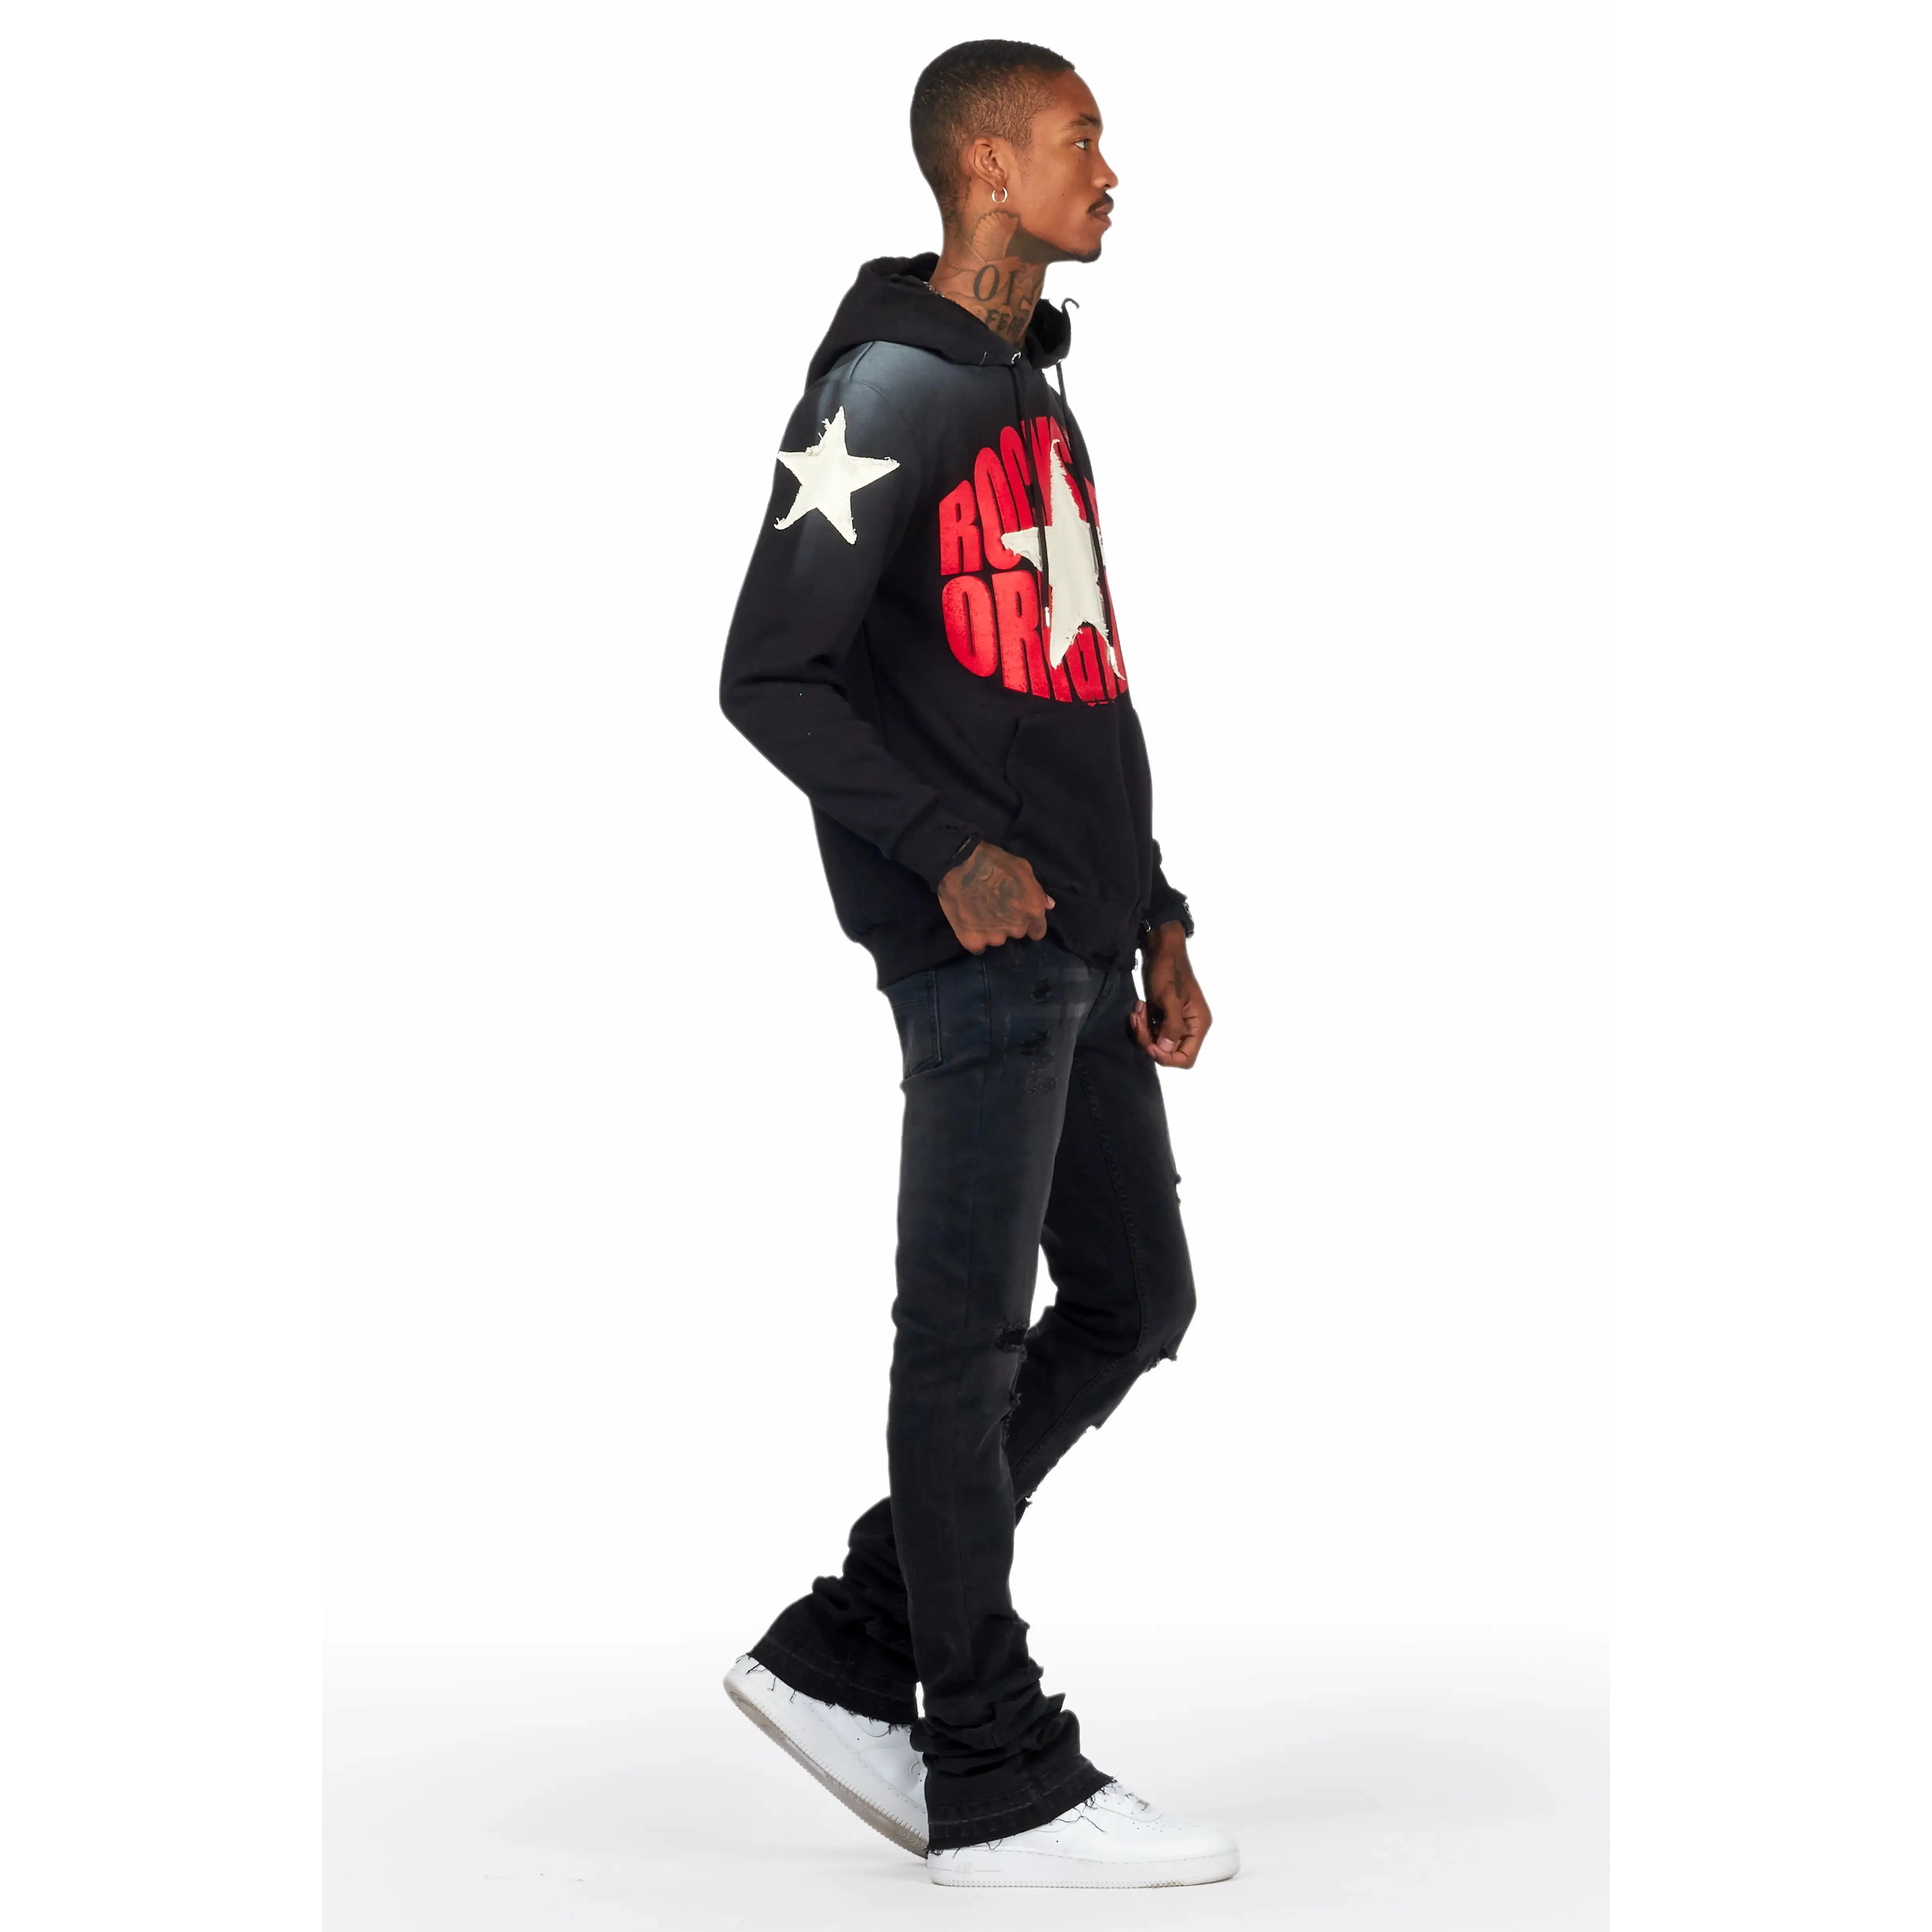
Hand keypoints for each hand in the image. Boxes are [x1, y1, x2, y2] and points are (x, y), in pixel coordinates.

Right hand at [937, 841, 1053, 952]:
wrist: (959, 864)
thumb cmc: (994, 861)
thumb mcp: (1023, 868)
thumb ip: (1037, 890)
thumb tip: (1049, 905)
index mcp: (1032, 910)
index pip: (1038, 931)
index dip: (1029, 924)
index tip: (1018, 915)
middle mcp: (1017, 928)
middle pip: (1016, 933)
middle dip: (1008, 923)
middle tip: (994, 907)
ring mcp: (994, 937)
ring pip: (996, 939)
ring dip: (990, 930)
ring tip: (978, 912)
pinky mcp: (973, 941)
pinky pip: (977, 946)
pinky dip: (974, 937)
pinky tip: (968, 923)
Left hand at [1131, 923, 1210, 1067]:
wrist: (1161, 950)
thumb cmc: (1168, 970)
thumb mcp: (1170, 997)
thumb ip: (1171, 1025)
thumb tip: (1166, 1048)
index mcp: (1198, 1024)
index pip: (1186, 1058)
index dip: (1167, 1057)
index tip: (1150, 1045)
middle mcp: (1189, 1027)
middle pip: (1168, 1051)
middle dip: (1149, 1038)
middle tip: (1138, 1019)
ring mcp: (1175, 1022)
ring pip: (1156, 1041)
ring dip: (1143, 1029)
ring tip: (1138, 1009)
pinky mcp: (1163, 1017)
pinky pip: (1151, 1030)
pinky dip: (1142, 1023)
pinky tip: (1140, 1006)